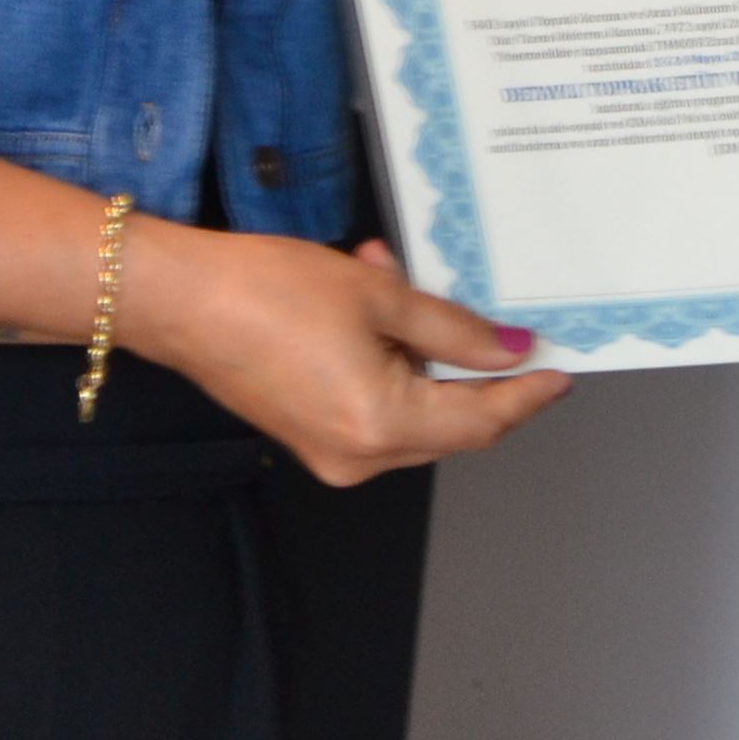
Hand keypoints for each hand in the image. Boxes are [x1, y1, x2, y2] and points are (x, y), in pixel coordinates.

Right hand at [120, 223, 571, 486]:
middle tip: (494, 318)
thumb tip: (507, 350)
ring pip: (414, 413)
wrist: (179, 300)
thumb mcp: (378, 294)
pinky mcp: (311, 437)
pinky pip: (377, 408)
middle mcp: (357, 456)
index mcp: (380, 425)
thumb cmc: (261, 291)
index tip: (558, 371)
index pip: (482, 420)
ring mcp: (331, 453)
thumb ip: (453, 329)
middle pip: (451, 425)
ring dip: (425, 355)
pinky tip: (375, 307)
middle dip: (475, 370)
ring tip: (399, 283)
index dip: (527, 394)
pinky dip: (391, 364)